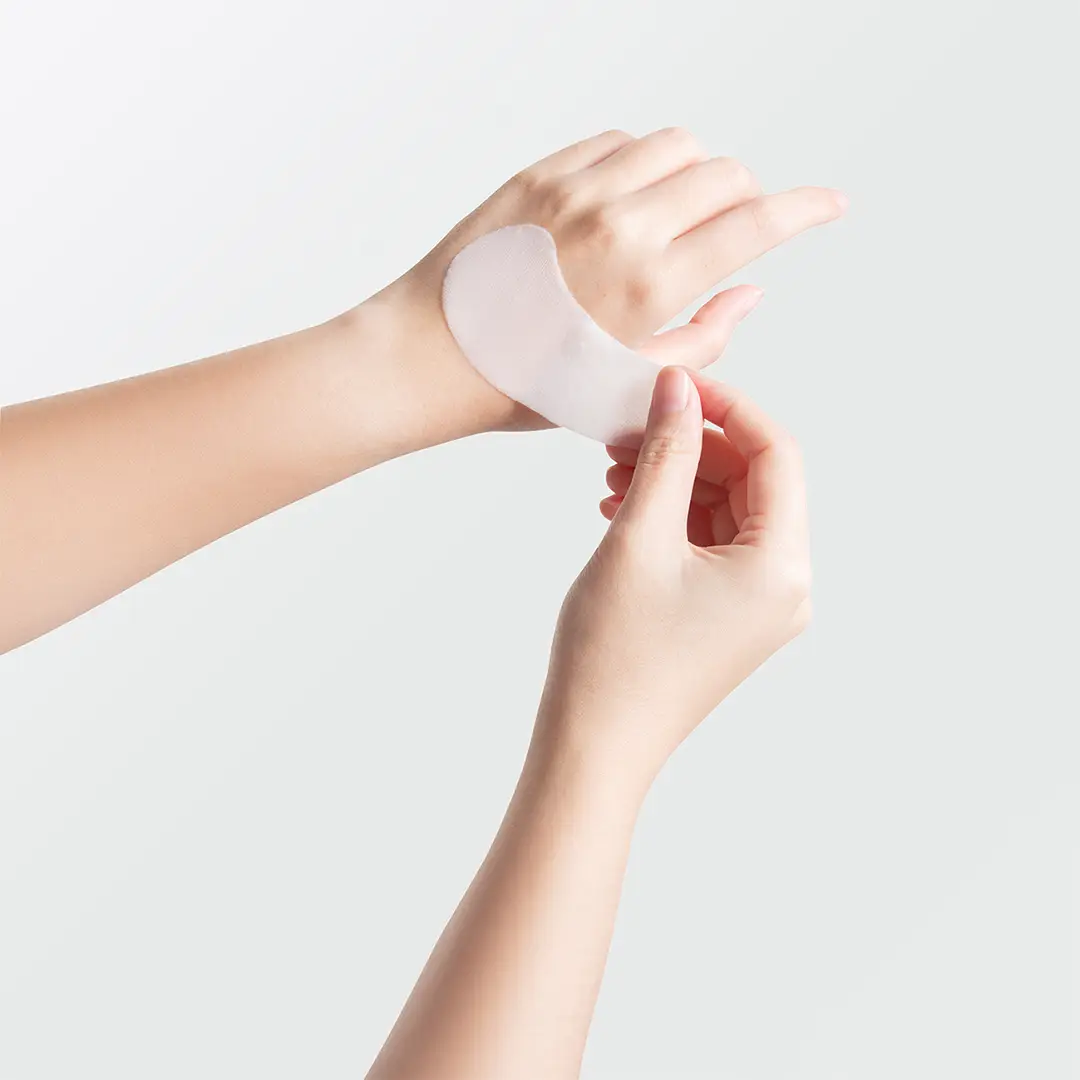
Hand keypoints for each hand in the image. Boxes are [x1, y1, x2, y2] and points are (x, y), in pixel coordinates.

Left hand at [373, 128, 845, 432]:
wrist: (428, 358)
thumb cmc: (523, 385)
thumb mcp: (626, 387)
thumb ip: (704, 339)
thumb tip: (750, 291)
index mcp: (650, 283)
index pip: (756, 222)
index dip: (807, 210)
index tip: (830, 204)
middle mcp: (621, 223)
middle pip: (724, 172)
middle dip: (746, 199)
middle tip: (729, 234)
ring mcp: (577, 190)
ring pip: (675, 144)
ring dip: (695, 173)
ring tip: (676, 216)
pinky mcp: (539, 175)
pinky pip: (616, 142)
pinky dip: (639, 164)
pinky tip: (625, 203)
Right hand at [536, 366, 810, 785]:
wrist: (593, 748)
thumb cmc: (614, 655)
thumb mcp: (639, 537)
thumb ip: (667, 453)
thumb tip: (678, 389)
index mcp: (781, 567)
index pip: (775, 453)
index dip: (726, 408)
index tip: (673, 386)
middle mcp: (784, 586)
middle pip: (752, 481)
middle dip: (692, 445)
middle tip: (630, 428)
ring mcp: (758, 606)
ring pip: (727, 510)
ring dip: (677, 479)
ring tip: (615, 467)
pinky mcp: (728, 617)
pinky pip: (711, 544)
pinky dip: (673, 516)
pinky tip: (622, 504)